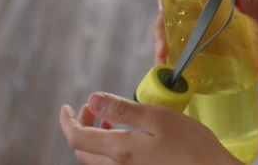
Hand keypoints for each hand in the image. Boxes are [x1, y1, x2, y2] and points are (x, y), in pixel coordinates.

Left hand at [59, 92, 240, 164]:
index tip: (66, 107)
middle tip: (91, 108)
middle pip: (82, 151)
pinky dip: (108, 150)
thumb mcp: (157, 117)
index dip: (67, 121)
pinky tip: (125, 138)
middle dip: (81, 126)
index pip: (77, 138)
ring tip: (108, 121)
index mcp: (119, 151)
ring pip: (95, 161)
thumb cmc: (191, 145)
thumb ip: (122, 109)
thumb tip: (92, 98)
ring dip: (94, 139)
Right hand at [154, 0, 257, 81]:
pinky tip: (171, 75)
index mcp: (217, 0)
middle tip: (162, 50)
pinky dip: (175, 63)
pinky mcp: (209, 56)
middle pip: (172, 16)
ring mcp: (206, 36)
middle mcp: (207, 15)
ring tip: (163, 64)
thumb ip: (255, 5)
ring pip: (175, 37)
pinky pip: (186, 56)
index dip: (166, 0)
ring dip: (164, 48)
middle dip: (161, 31)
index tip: (163, 15)